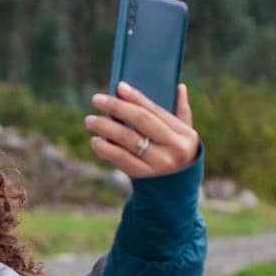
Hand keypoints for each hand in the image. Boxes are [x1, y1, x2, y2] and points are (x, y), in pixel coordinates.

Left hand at [84, 81, 199, 178]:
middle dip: (117, 107)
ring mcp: (158, 164)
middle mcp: (173, 149)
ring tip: (90, 121)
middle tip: (96, 99)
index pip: (156, 111)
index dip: (136, 97)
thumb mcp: (185, 134)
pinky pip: (120, 159)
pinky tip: (95, 141)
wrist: (176, 188)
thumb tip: (179, 87)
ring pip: (128, 141)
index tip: (119, 86)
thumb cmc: (176, 152)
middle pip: (141, 121)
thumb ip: (182, 111)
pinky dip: (105, 149)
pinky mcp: (142, 176)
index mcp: (184, 134)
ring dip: (106, 128)